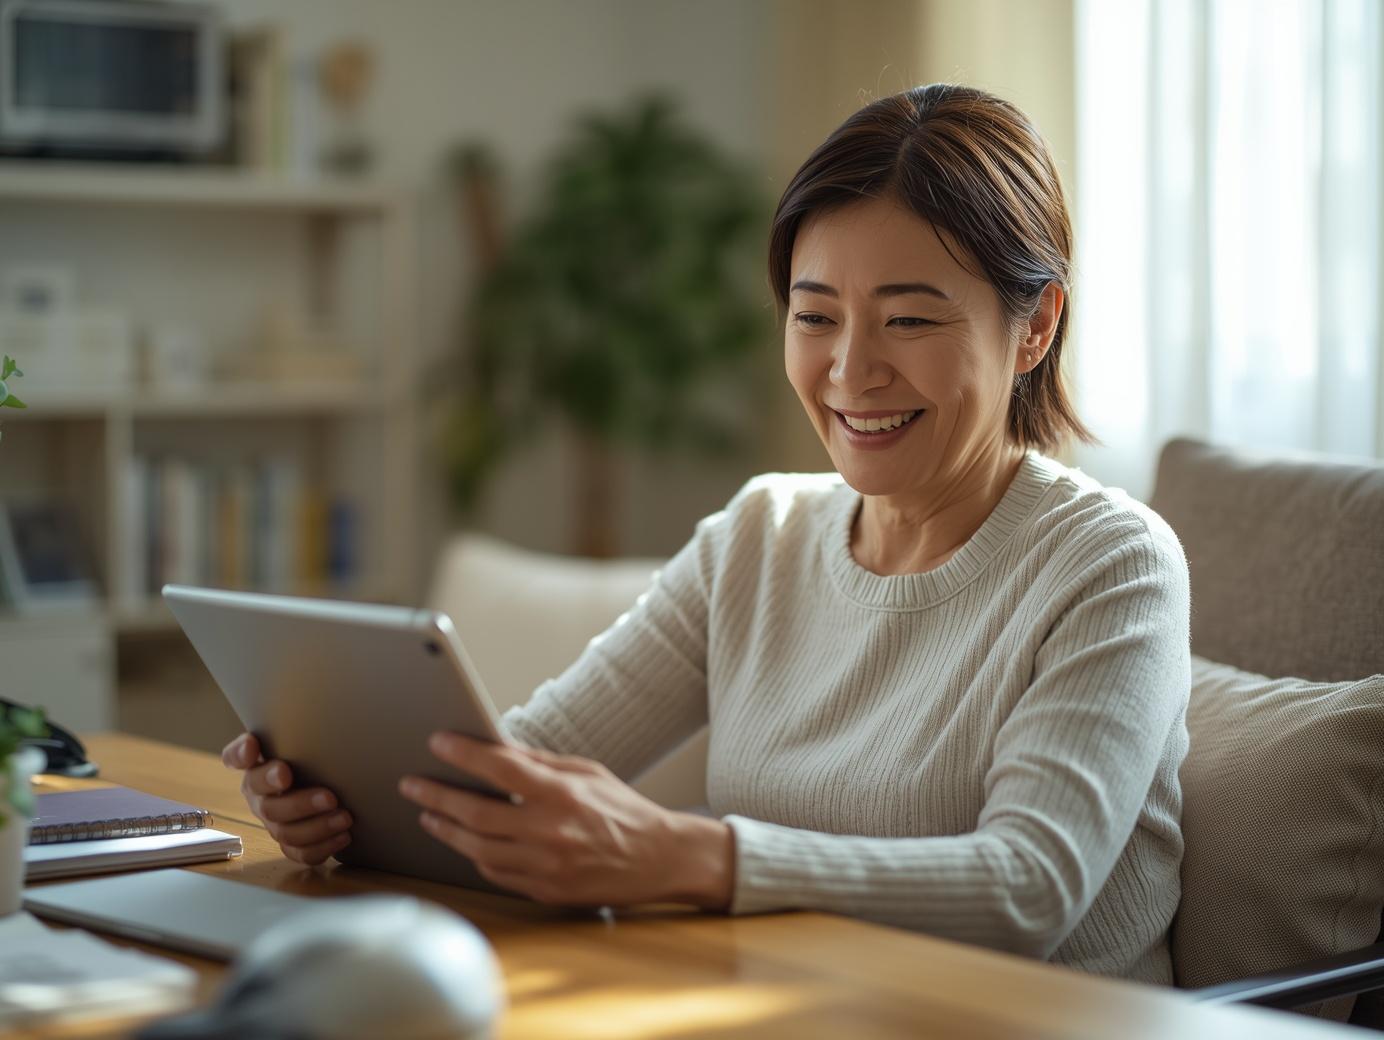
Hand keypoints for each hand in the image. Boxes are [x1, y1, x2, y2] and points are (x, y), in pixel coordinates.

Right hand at [221, 733, 352, 865]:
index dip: (241, 755)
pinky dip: (323, 847)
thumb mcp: (305, 738)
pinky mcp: (292, 843)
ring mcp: (274, 823)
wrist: (328, 781)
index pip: (235, 757)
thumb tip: (299, 709)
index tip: (262, 753)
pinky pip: (300, 853)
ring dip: (317, 827)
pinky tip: (344, 835)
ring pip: (286, 833)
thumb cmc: (314, 754)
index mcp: (255, 766)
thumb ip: (296, 727)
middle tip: (330, 796)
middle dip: (301, 803)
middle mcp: (260, 796)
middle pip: (269, 806)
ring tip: (345, 816)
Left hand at [399, 733, 733, 907]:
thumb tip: (496, 747)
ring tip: (429, 814)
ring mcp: (547, 867)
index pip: (501, 770)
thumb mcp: (587, 772)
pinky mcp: (545, 891)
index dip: (464, 754)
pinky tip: (463, 841)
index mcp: (563, 794)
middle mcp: (551, 832)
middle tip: (412, 784)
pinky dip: (474, 856)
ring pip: (478, 849)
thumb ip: (539, 763)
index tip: (437, 742)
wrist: (660, 859)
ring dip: (447, 829)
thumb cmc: (623, 809)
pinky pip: (496, 874)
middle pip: (477, 814)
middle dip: (437, 796)